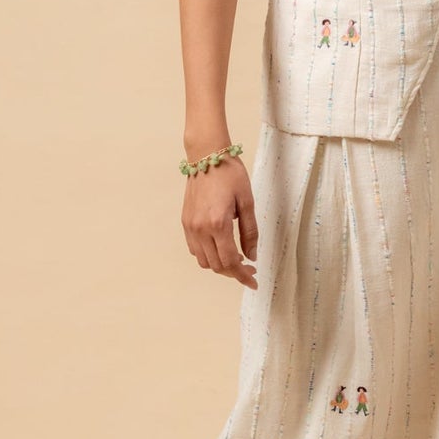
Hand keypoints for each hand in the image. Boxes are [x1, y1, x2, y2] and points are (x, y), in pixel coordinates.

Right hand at [182, 155, 258, 287]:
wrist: (207, 156)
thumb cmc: (230, 175)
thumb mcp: (247, 202)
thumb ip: (250, 232)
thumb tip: (251, 257)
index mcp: (218, 224)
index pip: (230, 262)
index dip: (243, 276)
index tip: (253, 282)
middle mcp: (200, 229)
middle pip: (216, 265)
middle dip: (234, 273)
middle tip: (250, 269)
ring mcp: (190, 226)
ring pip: (204, 261)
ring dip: (220, 265)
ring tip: (236, 260)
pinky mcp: (185, 222)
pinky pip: (194, 249)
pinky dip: (208, 255)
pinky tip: (220, 248)